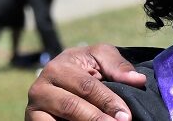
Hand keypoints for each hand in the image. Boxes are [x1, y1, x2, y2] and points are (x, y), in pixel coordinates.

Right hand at [25, 44, 145, 120]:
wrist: (62, 79)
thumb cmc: (86, 67)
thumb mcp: (101, 57)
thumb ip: (118, 66)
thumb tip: (138, 80)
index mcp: (58, 67)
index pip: (86, 87)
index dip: (108, 101)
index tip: (125, 115)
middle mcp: (40, 87)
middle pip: (71, 106)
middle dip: (97, 118)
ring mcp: (33, 108)